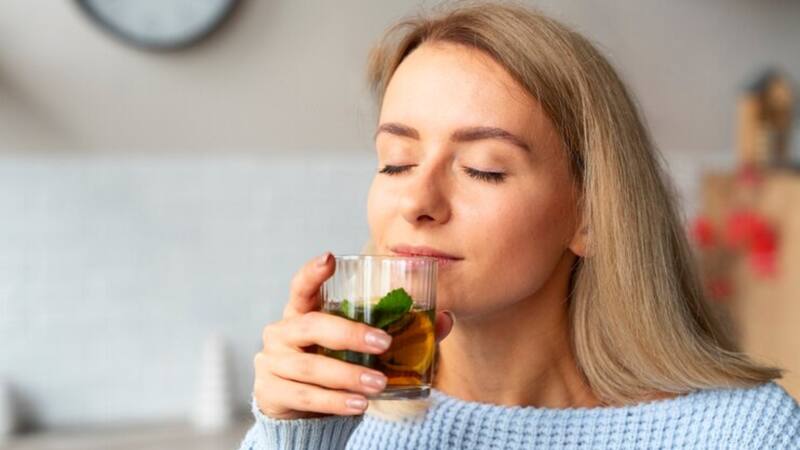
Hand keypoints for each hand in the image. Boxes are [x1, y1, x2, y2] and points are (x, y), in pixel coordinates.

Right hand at [252, 252, 454, 418]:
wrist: (299, 405)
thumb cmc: (332, 362)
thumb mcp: (355, 344)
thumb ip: (396, 330)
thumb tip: (443, 319)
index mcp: (301, 312)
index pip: (301, 286)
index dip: (313, 272)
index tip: (331, 258)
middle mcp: (282, 332)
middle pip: (311, 325)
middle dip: (349, 334)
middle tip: (384, 343)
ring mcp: (273, 362)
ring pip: (311, 367)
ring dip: (348, 376)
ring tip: (379, 384)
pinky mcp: (272, 392)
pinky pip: (305, 397)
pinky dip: (335, 402)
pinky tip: (358, 405)